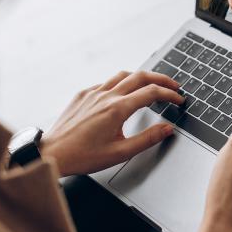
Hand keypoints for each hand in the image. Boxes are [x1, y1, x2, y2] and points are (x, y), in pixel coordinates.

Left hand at [41, 71, 183, 176]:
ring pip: (123, 75)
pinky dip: (120, 83)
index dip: (169, 95)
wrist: (52, 153)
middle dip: (161, 79)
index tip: (178, 99)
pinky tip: (122, 93)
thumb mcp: (120, 152)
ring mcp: (93, 92)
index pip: (151, 93)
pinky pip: (106, 82)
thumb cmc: (83, 156)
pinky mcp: (83, 94)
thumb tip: (167, 129)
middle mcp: (106, 95)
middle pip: (141, 76)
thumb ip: (147, 139)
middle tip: (173, 86)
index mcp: (117, 109)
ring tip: (151, 84)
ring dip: (141, 77)